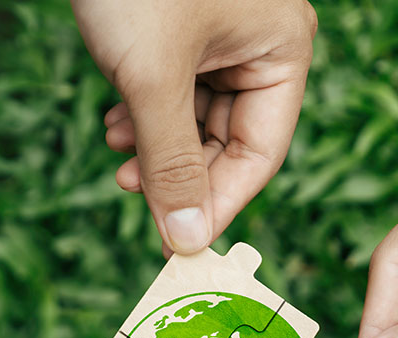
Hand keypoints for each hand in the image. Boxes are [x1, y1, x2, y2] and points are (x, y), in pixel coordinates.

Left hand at [72, 0, 316, 254]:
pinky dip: (144, 115)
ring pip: (196, 120)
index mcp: (283, 49)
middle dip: (176, 171)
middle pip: (228, 140)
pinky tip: (114, 125)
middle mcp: (263, 44)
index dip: (218, 204)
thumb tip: (186, 237)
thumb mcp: (152, 78)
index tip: (180, 245)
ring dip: (154, 145)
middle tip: (132, 191)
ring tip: (117, 153)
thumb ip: (170, 162)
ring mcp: (226, 36)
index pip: (260, 153)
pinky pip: (175, 92)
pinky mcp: (187, 31)